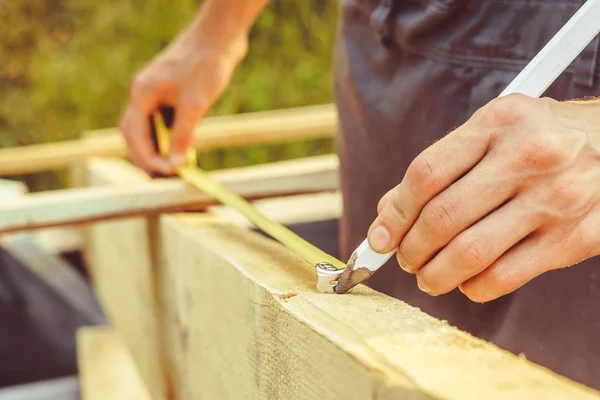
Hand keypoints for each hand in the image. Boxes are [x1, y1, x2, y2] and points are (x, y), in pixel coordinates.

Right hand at [119, 22, 246, 174]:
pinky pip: (162, 123)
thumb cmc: (206, 64)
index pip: (135, 136)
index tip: (167, 174)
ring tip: (172, 171)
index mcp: (141, 94)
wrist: (220, 37)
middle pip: (135, 135)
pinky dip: (169, 140)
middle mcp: (143, 95)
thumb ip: (184, 136)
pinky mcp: (170, 95)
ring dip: (157, 151)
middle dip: (147, 159)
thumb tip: (177, 165)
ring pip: (148, 130)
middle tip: (164, 179)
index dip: (148, 159)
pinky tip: (182, 152)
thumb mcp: (195, 104)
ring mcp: (155, 94)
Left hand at [369, 94, 599, 301]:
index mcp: (499, 122)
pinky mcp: (576, 237)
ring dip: (434, 275)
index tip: (380, 236)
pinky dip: (473, 287)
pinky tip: (466, 282)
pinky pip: (505, 276)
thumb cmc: (545, 137)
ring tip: (426, 277)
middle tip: (404, 258)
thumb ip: (443, 166)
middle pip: (442, 218)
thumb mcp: (496, 131)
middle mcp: (528, 157)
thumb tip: (387, 213)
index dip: (394, 213)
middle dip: (410, 249)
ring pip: (470, 254)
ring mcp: (555, 199)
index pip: (426, 174)